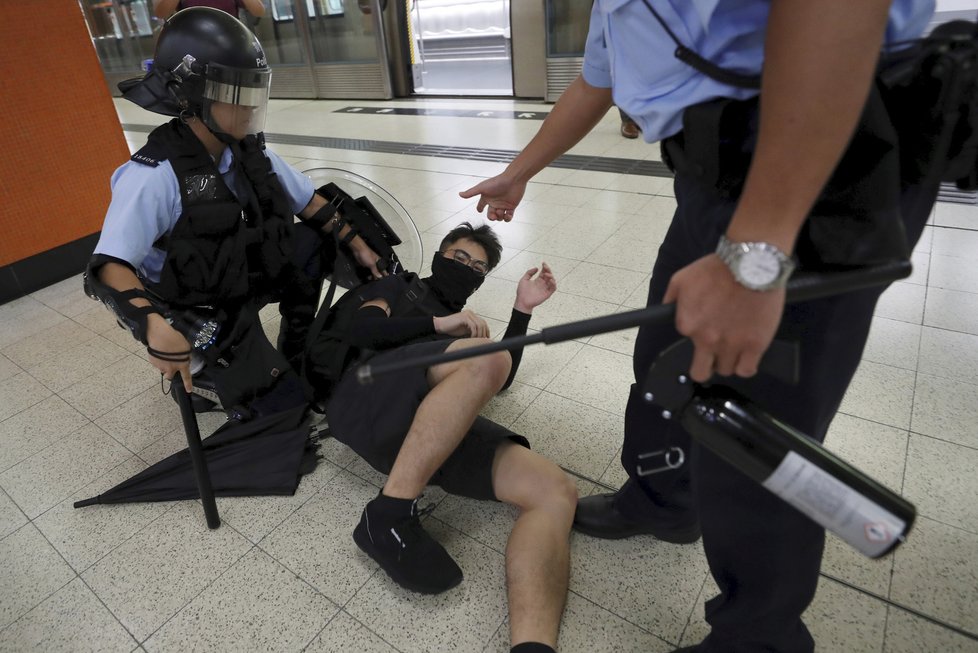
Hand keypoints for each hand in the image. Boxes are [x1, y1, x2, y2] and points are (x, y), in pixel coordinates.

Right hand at [146, 314, 192, 392]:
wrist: (160, 335)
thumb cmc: (175, 339)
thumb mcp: (186, 347)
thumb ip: (186, 356)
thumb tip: (186, 360)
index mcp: (182, 364)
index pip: (186, 377)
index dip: (188, 384)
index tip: (188, 391)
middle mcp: (171, 368)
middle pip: (169, 376)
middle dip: (169, 372)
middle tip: (169, 364)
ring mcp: (161, 366)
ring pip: (162, 368)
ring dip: (164, 364)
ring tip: (164, 353)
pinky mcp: (153, 362)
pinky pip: (156, 363)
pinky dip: (157, 359)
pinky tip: (159, 351)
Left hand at [349, 235, 386, 279]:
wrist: (358, 251)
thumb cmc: (367, 254)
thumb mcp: (372, 264)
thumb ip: (376, 271)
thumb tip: (380, 277)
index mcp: (380, 262)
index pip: (384, 270)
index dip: (385, 275)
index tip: (385, 281)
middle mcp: (376, 264)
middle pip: (378, 272)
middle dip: (378, 277)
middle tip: (377, 282)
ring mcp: (371, 265)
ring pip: (373, 273)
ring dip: (373, 277)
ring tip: (372, 281)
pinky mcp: (366, 266)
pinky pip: (368, 272)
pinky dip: (369, 275)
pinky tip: (368, 278)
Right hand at [433, 310, 490, 337]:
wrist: (441, 325)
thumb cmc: (452, 329)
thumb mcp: (465, 330)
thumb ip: (473, 331)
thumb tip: (482, 338)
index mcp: (472, 315)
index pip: (483, 323)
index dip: (486, 331)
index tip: (486, 339)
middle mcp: (471, 313)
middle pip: (483, 323)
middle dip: (483, 333)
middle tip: (482, 342)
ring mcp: (468, 314)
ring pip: (479, 325)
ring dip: (479, 334)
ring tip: (476, 341)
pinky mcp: (464, 317)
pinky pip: (473, 326)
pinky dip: (474, 333)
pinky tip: (471, 338)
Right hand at [458, 173, 524, 221]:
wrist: (513, 180)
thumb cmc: (497, 182)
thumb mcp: (482, 188)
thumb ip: (471, 192)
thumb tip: (460, 194)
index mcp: (487, 198)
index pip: (481, 205)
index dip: (479, 209)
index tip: (479, 210)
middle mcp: (494, 202)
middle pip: (490, 214)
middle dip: (491, 217)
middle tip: (493, 216)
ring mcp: (503, 205)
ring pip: (499, 217)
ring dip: (499, 217)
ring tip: (501, 211)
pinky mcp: (511, 207)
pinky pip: (508, 217)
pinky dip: (507, 218)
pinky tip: (507, 215)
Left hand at [515, 263, 556, 312]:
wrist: (522, 301)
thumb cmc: (522, 292)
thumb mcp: (524, 279)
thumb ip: (529, 273)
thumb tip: (536, 268)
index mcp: (537, 280)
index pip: (543, 272)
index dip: (544, 267)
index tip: (543, 263)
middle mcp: (542, 284)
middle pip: (548, 275)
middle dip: (548, 270)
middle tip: (545, 267)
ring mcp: (545, 289)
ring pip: (552, 281)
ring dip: (551, 276)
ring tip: (546, 274)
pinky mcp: (547, 294)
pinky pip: (553, 288)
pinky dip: (553, 284)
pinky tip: (550, 280)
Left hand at [664, 254, 784, 382]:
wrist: (751, 263)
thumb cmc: (718, 268)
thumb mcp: (682, 278)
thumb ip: (670, 298)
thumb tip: (666, 310)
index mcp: (687, 324)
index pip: (688, 339)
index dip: (697, 332)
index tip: (706, 325)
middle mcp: (706, 339)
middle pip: (701, 371)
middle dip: (706, 365)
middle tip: (714, 355)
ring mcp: (731, 345)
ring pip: (726, 370)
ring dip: (728, 361)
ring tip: (735, 347)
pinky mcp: (755, 345)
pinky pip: (746, 370)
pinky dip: (745, 366)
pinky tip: (747, 356)